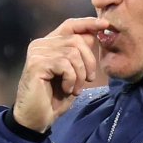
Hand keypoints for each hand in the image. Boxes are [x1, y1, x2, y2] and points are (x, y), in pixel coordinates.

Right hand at [12, 17, 108, 131]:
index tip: (105, 24)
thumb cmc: (54, 98)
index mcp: (49, 44)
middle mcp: (41, 44)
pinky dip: (71, 79)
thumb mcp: (73, 75)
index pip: (70, 25)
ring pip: (73, 53)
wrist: (36, 118)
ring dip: (79, 74)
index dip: (88, 23)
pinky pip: (65, 64)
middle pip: (76, 40)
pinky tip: (66, 89)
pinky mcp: (36, 63)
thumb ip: (79, 55)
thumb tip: (93, 35)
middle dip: (89, 61)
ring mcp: (37, 52)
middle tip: (88, 80)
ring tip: (74, 88)